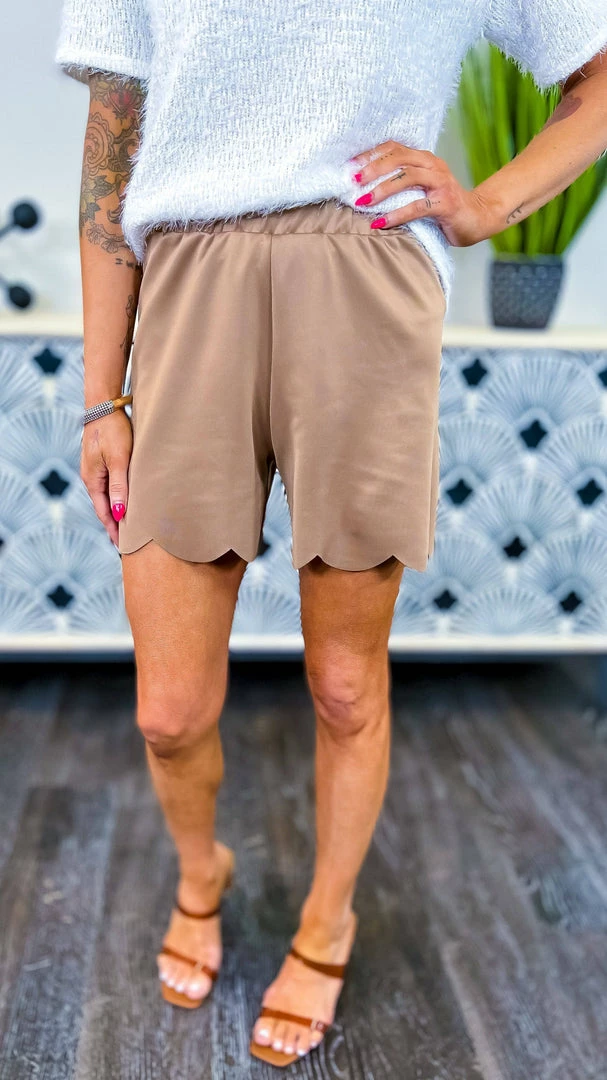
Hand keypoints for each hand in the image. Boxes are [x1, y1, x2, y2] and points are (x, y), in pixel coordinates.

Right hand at [81, 408, 132, 545]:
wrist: (104, 405)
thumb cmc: (113, 430)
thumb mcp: (118, 460)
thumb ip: (120, 487)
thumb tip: (119, 514)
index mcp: (93, 481)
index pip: (104, 513)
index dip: (114, 530)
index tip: (122, 547)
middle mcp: (92, 477)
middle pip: (105, 507)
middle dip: (115, 525)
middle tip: (128, 542)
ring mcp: (96, 469)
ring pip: (108, 496)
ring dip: (117, 511)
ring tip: (129, 526)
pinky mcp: (102, 461)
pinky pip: (110, 485)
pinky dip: (118, 497)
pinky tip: (126, 500)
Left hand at [350, 140, 498, 247]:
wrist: (478, 218)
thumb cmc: (443, 206)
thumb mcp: (421, 190)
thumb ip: (401, 185)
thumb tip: (365, 189)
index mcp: (425, 159)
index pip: (395, 148)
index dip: (372, 154)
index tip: (350, 165)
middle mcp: (434, 166)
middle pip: (400, 158)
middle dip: (374, 168)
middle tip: (354, 181)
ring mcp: (441, 183)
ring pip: (408, 177)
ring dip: (382, 189)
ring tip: (363, 201)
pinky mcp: (446, 203)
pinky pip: (418, 206)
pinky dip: (397, 215)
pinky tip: (381, 222)